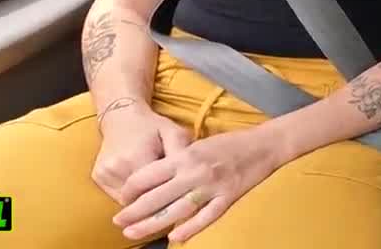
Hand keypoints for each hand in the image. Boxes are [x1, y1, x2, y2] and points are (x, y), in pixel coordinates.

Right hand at [91, 99, 191, 205]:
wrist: (122, 116)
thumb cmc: (152, 126)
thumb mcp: (173, 132)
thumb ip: (181, 153)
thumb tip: (192, 174)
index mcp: (136, 157)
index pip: (154, 191)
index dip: (168, 198)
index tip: (179, 199)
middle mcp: (116, 167)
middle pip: (139, 200)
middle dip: (154, 203)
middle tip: (169, 202)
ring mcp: (103, 173)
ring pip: (126, 201)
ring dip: (140, 199)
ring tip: (155, 191)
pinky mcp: (97, 177)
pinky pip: (116, 195)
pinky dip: (129, 194)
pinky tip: (140, 185)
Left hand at [112, 125, 283, 243]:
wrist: (264, 144)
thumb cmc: (229, 143)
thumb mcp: (197, 144)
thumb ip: (177, 161)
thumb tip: (152, 179)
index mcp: (185, 155)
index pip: (148, 175)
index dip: (131, 189)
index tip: (123, 198)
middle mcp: (195, 172)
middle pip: (156, 197)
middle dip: (133, 211)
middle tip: (117, 222)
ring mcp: (212, 187)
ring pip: (176, 211)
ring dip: (151, 224)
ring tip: (132, 233)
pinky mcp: (228, 197)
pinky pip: (205, 217)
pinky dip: (189, 228)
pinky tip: (174, 237)